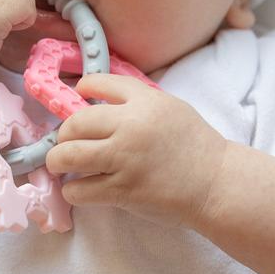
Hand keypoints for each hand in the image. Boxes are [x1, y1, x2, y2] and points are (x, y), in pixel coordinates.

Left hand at [45, 73, 226, 228]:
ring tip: (61, 165)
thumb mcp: (169, 107)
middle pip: (75, 122)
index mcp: (145, 102)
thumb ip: (135, 100)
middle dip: (63, 134)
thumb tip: (94, 98)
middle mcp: (131, 126)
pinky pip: (79, 190)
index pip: (99, 82)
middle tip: (65, 142)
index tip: (77, 95)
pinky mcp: (122, 191)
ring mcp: (124, 159)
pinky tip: (79, 188)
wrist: (216, 183)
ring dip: (58, 161)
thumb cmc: (194, 144)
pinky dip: (73, 190)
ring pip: (68, 156)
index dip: (82, 87)